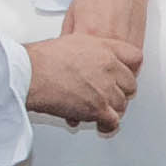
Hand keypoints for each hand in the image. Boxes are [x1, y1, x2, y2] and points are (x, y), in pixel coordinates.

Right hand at [23, 30, 140, 127]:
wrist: (30, 73)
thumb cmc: (42, 59)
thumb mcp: (72, 40)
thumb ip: (89, 50)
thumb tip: (87, 59)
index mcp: (104, 48)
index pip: (135, 57)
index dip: (130, 68)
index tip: (125, 74)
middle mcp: (108, 67)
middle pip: (129, 84)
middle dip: (120, 90)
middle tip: (110, 94)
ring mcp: (105, 89)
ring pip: (121, 103)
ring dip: (112, 108)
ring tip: (101, 109)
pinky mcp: (97, 108)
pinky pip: (113, 121)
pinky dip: (108, 125)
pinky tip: (102, 124)